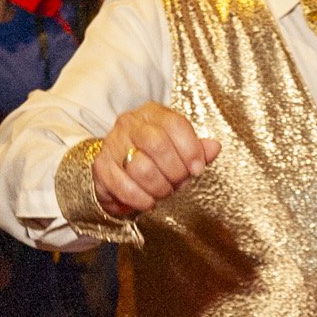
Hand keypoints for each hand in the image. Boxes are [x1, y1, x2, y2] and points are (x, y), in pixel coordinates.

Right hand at [93, 103, 219, 216]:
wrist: (119, 168)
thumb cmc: (154, 158)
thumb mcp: (179, 149)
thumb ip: (198, 149)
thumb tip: (214, 147)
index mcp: (153, 113)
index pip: (175, 124)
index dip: (190, 149)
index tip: (197, 170)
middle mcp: (130, 123)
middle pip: (157, 144)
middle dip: (174, 171)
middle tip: (179, 184)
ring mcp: (112, 143)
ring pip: (140, 167)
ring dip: (158, 187)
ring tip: (163, 192)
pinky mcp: (102, 166)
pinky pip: (122, 185)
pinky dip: (139, 199)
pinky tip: (148, 202)